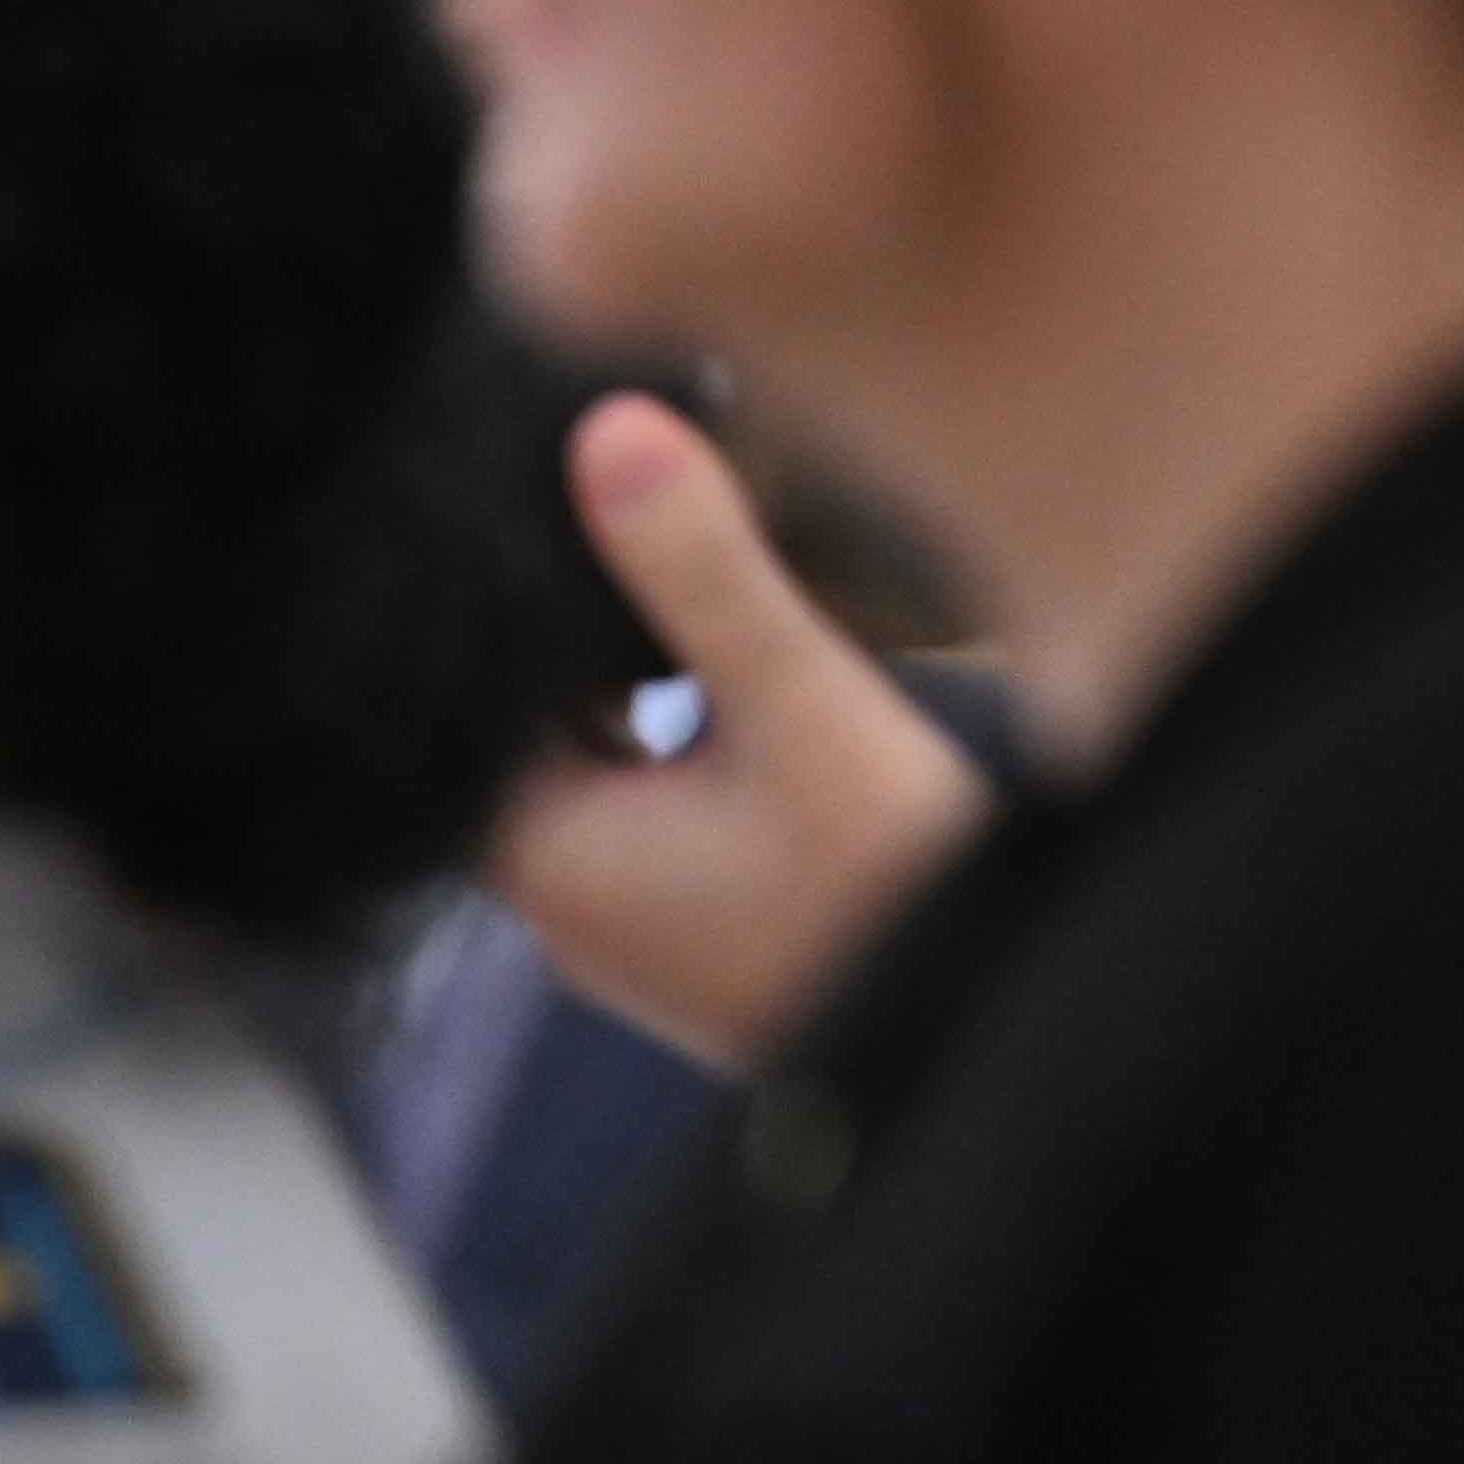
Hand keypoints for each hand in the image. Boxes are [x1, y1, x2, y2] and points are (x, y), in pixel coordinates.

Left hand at [487, 393, 985, 1062]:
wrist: (1002, 1033)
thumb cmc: (895, 886)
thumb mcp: (800, 707)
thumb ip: (702, 574)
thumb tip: (610, 430)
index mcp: (545, 864)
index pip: (461, 709)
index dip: (501, 612)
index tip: (540, 509)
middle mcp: (561, 913)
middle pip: (525, 736)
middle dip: (570, 640)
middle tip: (620, 520)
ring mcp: (627, 933)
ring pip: (592, 770)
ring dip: (632, 687)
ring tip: (681, 587)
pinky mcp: (692, 936)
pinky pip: (649, 815)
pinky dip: (676, 746)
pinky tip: (732, 685)